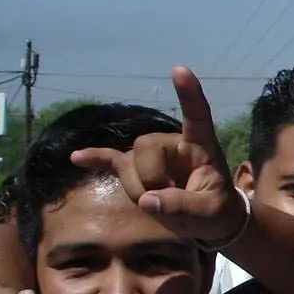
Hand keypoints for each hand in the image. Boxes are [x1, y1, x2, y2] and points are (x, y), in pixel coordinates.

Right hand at [70, 67, 244, 245]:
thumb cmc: (217, 210)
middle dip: (151, 178)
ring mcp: (152, 156)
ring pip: (128, 164)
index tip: (180, 70)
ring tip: (160, 203)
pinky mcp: (136, 169)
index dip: (189, 94)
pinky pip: (110, 160)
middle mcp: (172, 144)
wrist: (207, 223)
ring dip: (138, 189)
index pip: (196, 116)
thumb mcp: (210, 212)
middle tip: (169, 200)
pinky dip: (95, 159)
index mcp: (200, 146)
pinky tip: (77, 158)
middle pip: (145, 146)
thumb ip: (182, 205)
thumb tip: (147, 200)